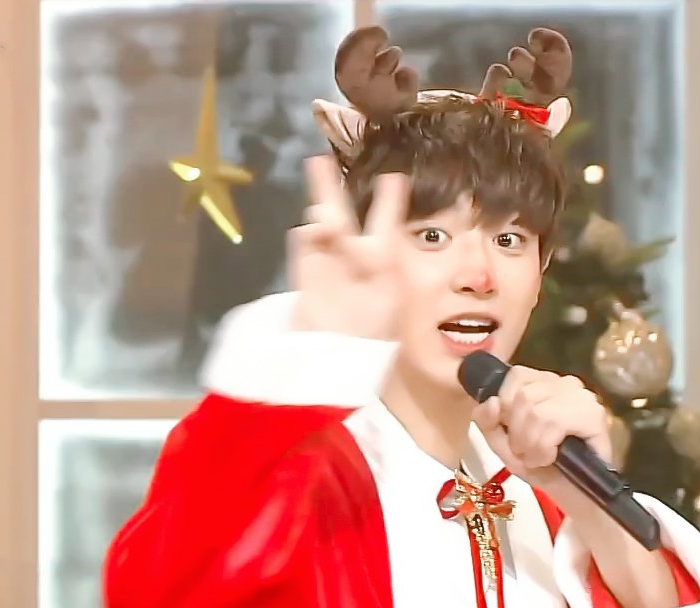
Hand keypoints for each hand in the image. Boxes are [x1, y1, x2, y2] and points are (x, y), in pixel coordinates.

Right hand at [289, 155, 409, 339]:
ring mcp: (326, 261)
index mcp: (381, 257)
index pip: (384, 220)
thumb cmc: (375, 327)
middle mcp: (351, 254)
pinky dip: (309, 234)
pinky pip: (304, 243)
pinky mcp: (304, 271)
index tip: (393, 177)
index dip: (388, 199)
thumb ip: (390, 258)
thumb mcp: (394, 292)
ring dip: (323, 213)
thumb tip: (391, 237)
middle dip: (328, 186)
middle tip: (319, 159)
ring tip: (327, 217)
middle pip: (340, 211)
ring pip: (320, 224)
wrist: (340, 356)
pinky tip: (315, 231)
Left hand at [472, 366, 611, 497]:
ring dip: (531, 444)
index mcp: (546, 383)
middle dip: (518, 433)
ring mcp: (583, 398)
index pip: (517, 376)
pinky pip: (554, 423)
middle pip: (524, 396)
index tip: (512, 433)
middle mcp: (566, 384)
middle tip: (527, 452)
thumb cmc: (543, 468)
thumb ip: (488, 421)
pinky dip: (544, 448)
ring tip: (539, 458)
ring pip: (537, 411)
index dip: (506, 406)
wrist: (574, 496)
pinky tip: (551, 458)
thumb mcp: (504, 445)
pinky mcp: (594, 416)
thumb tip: (491, 402)